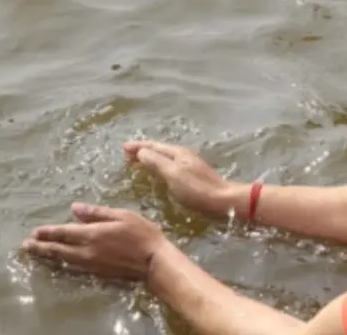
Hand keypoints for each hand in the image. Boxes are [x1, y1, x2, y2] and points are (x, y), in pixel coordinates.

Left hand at [23, 203, 167, 280]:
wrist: (153, 261)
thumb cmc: (141, 233)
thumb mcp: (121, 215)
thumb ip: (96, 213)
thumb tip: (75, 208)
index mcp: (92, 234)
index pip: (63, 232)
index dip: (48, 232)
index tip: (34, 232)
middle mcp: (87, 251)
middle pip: (58, 249)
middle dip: (41, 247)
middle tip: (26, 246)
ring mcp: (91, 264)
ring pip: (64, 259)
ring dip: (48, 256)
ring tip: (36, 254)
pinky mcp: (97, 272)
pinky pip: (73, 267)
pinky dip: (62, 263)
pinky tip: (59, 262)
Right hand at [124, 140, 242, 215]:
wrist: (222, 200)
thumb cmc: (196, 188)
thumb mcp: (173, 174)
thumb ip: (156, 162)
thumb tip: (141, 152)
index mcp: (177, 153)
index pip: (153, 146)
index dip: (138, 146)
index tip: (123, 147)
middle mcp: (182, 155)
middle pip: (158, 150)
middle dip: (143, 150)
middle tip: (127, 154)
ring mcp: (188, 165)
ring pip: (164, 157)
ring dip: (150, 158)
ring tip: (138, 162)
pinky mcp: (192, 176)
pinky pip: (169, 166)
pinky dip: (158, 166)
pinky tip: (158, 173)